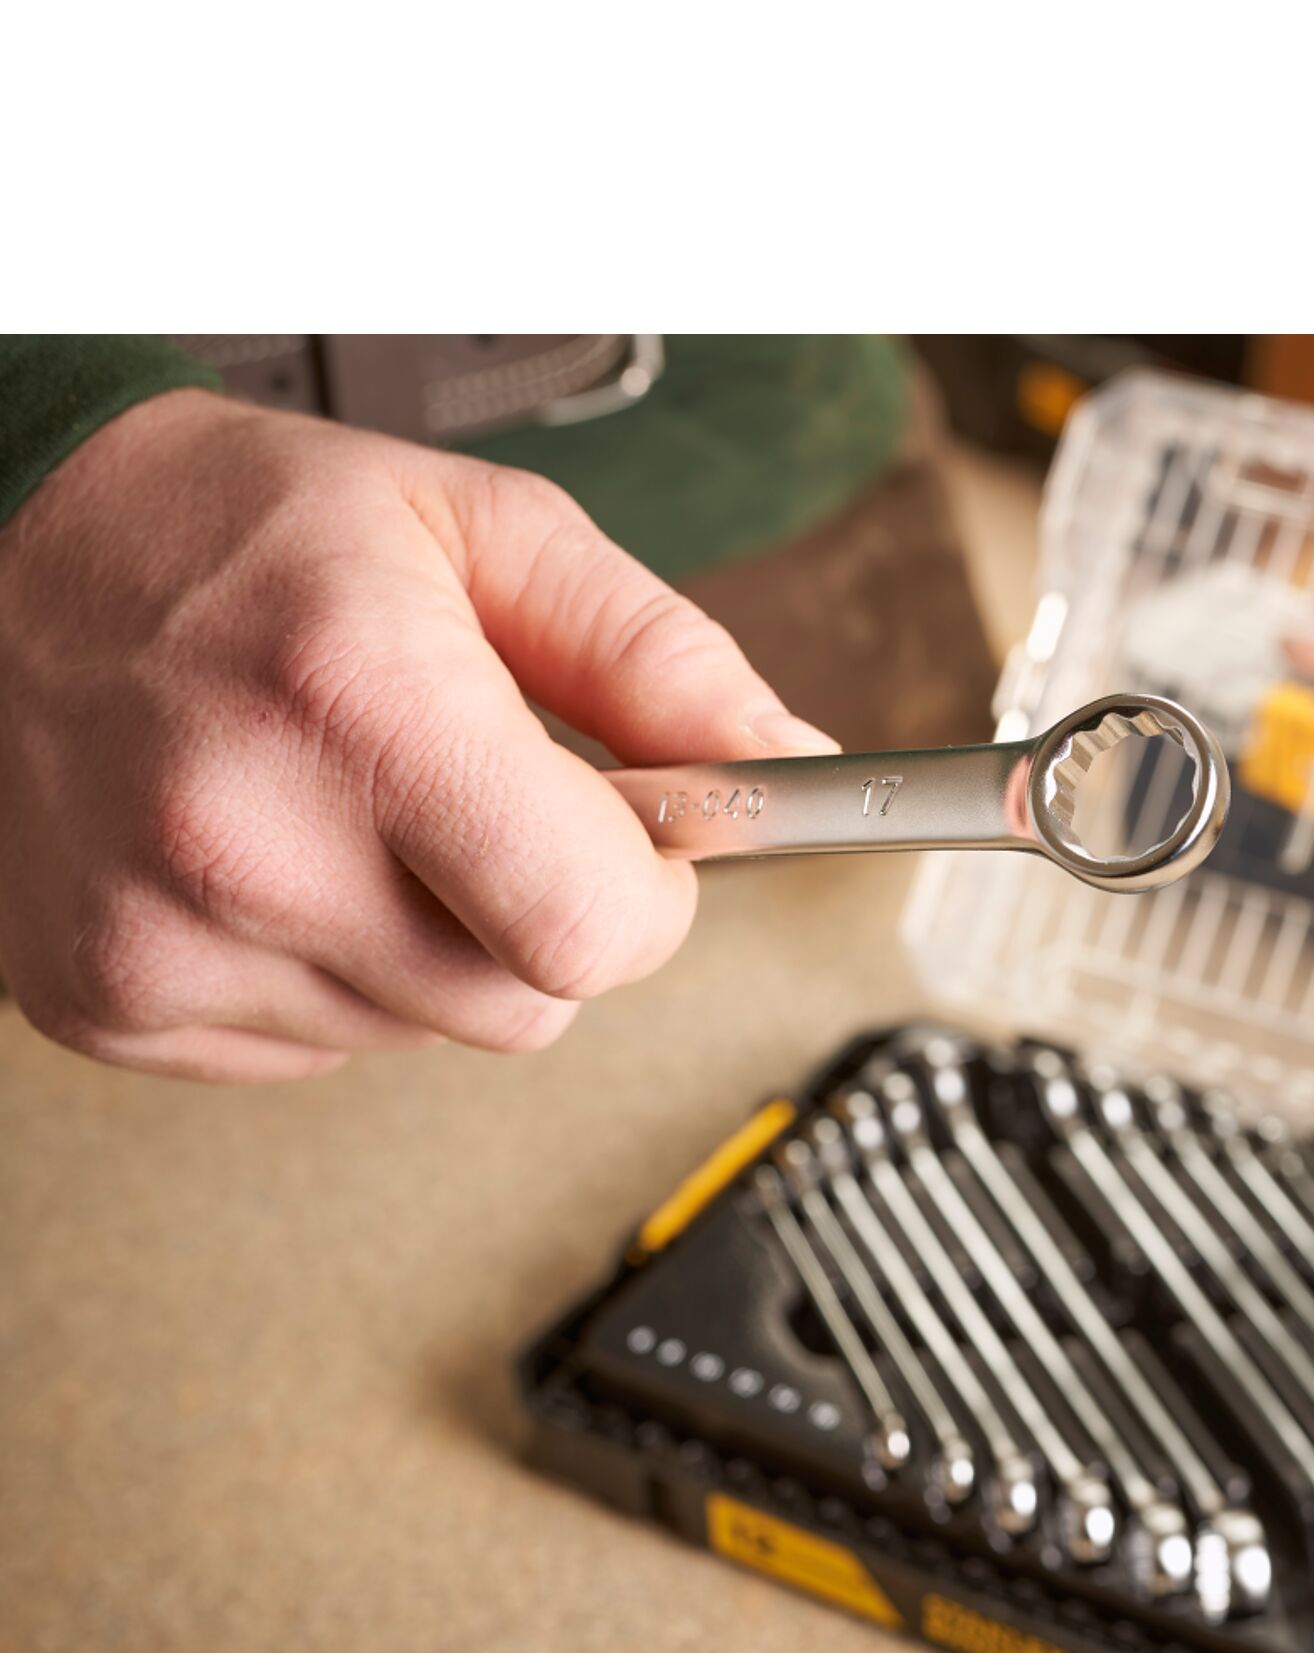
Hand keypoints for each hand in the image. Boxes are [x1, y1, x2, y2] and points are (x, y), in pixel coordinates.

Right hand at [0, 390, 836, 1081]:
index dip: (650, 898)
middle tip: (478, 802)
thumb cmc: (235, 530)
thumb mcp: (483, 532)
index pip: (594, 931)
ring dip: (434, 939)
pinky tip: (281, 860)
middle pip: (524, 1003)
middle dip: (545, 915)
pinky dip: (334, 968)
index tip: (639, 845)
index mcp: (361, 707)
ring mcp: (165, 943)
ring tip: (351, 810)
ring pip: (427, 1029)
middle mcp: (247, 843)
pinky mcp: (115, 1004)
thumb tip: (784, 760)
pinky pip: (322, 1045)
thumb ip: (657, 656)